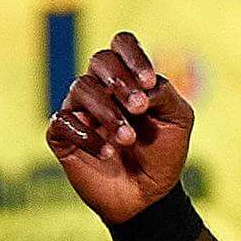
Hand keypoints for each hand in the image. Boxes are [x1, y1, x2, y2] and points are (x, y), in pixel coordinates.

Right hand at [45, 32, 194, 225]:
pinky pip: (62, 121)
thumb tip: (143, 86)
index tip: (149, 82)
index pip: (121, 44)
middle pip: (99, 60)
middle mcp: (101, 88)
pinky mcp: (63, 135)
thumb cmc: (162, 155)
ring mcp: (80, 110)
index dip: (133, 55)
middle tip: (139, 108)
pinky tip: (108, 153)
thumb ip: (165, 94)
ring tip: (128, 139)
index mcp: (129, 78)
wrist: (148, 196)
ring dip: (107, 112)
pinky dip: (87, 136)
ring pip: (80, 88)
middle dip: (121, 81)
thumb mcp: (177, 120)